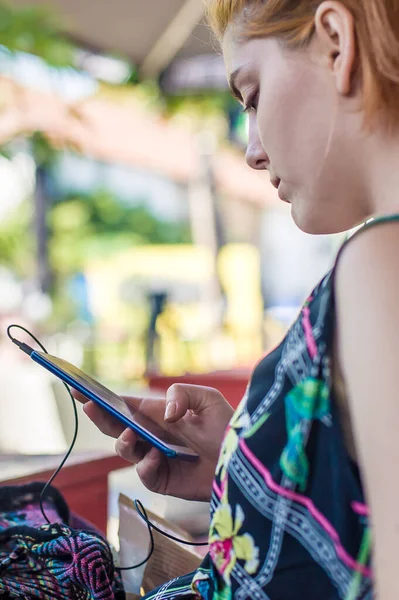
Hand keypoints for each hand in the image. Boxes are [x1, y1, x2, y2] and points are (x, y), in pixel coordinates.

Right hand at [74, 384, 232, 501]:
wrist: (241, 462)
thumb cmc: (226, 427)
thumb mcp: (207, 400)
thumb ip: (182, 394)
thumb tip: (163, 413)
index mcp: (158, 414)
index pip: (125, 406)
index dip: (103, 400)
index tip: (82, 391)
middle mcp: (152, 435)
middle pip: (116, 427)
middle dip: (100, 417)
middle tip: (89, 406)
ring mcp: (154, 458)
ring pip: (125, 450)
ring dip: (123, 441)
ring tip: (131, 435)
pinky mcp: (162, 480)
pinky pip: (144, 474)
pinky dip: (145, 465)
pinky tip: (155, 457)